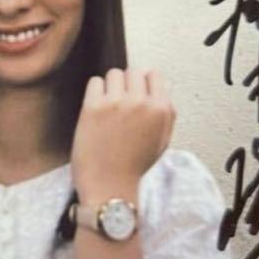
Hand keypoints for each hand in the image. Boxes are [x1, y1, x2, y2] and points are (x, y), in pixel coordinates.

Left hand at [70, 68, 175, 203]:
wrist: (110, 187)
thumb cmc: (134, 167)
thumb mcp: (162, 140)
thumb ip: (165, 112)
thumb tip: (160, 84)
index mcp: (162, 110)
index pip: (154, 74)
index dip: (144, 83)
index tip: (136, 94)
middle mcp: (141, 102)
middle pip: (133, 71)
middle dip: (126, 85)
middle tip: (120, 104)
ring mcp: (117, 103)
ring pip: (113, 74)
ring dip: (110, 87)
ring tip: (107, 108)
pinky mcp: (94, 106)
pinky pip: (94, 82)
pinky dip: (94, 93)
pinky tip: (96, 111)